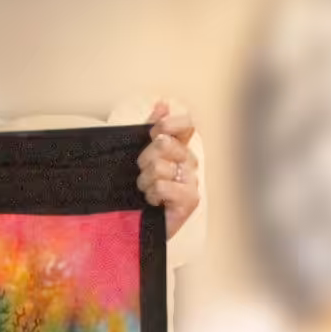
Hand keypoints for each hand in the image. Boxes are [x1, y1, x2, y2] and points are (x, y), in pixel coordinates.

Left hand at [139, 102, 199, 241]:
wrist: (138, 228)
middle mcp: (190, 162)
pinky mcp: (190, 200)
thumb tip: (162, 103)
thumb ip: (152, 128)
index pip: (187, 123)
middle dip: (144, 160)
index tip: (152, 134)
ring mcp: (192, 181)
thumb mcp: (141, 156)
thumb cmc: (140, 192)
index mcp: (181, 148)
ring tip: (147, 192)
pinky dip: (151, 195)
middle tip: (143, 174)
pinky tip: (153, 202)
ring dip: (144, 182)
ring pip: (159, 167)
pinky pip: (163, 186)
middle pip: (164, 144)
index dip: (168, 124)